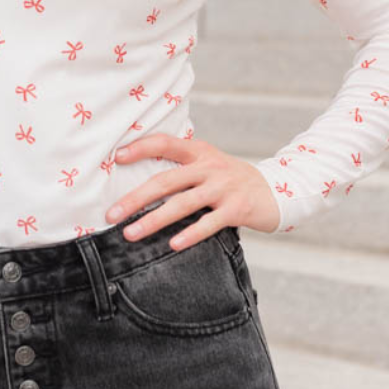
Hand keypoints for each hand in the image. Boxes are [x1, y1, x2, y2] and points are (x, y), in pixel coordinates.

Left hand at [103, 132, 281, 246]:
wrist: (276, 191)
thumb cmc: (231, 180)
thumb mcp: (209, 164)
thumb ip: (182, 166)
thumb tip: (140, 179)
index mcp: (199, 152)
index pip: (166, 143)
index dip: (141, 147)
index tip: (117, 157)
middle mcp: (209, 167)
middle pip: (166, 181)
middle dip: (135, 198)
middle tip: (111, 214)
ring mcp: (223, 188)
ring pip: (182, 204)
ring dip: (153, 220)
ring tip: (131, 234)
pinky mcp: (236, 209)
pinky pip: (209, 223)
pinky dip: (190, 234)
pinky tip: (172, 245)